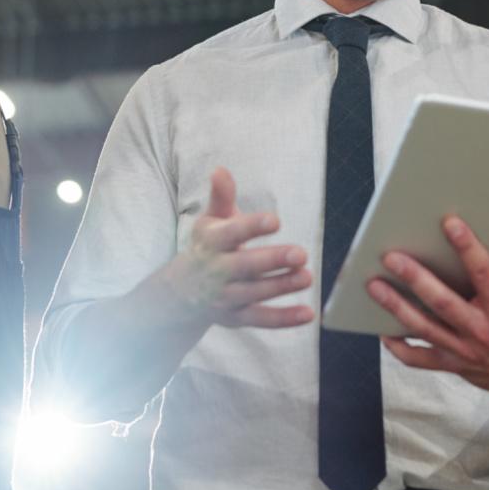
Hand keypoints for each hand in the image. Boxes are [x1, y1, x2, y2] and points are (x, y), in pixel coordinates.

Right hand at [166, 167, 312, 329]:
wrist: (180, 292)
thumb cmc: (208, 246)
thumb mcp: (211, 220)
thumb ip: (221, 197)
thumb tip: (220, 169)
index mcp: (211, 243)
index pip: (230, 234)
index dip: (252, 227)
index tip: (275, 221)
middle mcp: (216, 271)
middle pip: (244, 266)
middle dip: (272, 261)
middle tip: (301, 253)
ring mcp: (226, 297)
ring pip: (255, 293)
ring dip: (281, 286)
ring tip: (307, 276)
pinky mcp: (237, 317)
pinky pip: (261, 319)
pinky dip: (284, 319)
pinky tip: (308, 313)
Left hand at [367, 214, 488, 408]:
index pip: (484, 274)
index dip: (468, 247)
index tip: (450, 223)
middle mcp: (484, 332)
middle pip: (443, 303)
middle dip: (415, 279)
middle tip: (391, 257)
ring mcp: (467, 351)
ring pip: (425, 329)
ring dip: (397, 308)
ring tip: (373, 286)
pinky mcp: (456, 365)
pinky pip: (422, 360)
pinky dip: (400, 348)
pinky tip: (382, 331)